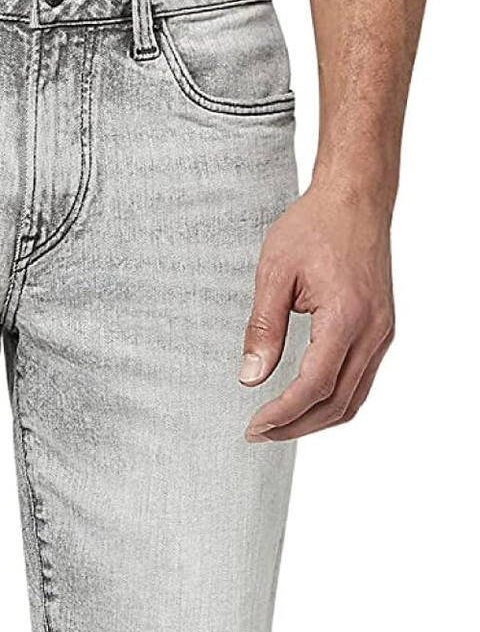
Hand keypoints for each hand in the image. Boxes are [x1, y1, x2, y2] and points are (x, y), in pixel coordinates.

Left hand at [239, 183, 394, 441]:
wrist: (355, 198)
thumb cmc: (313, 226)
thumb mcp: (274, 273)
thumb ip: (262, 329)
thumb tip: (250, 377)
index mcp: (346, 316)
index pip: (314, 386)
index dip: (282, 413)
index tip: (253, 427)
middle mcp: (373, 330)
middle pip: (338, 403)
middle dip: (296, 426)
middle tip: (258, 433)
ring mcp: (382, 332)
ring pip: (354, 397)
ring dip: (315, 418)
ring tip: (276, 424)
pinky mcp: (380, 329)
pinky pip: (360, 379)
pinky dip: (333, 399)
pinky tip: (303, 400)